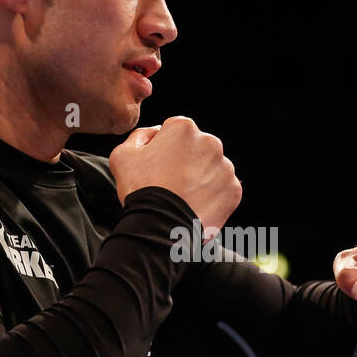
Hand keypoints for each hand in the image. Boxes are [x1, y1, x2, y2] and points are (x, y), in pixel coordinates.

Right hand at [109, 117, 241, 234]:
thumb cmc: (140, 189)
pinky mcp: (234, 190)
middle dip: (185, 162)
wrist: (162, 228)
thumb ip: (138, 137)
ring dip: (200, 178)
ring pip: (211, 169)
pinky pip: (222, 190)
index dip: (162, 149)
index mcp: (184, 128)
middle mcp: (210, 142)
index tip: (156, 167)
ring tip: (182, 198)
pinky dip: (212, 197)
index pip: (174, 131)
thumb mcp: (123, 156)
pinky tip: (195, 206)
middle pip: (196, 149)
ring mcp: (225, 167)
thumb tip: (154, 134)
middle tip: (169, 184)